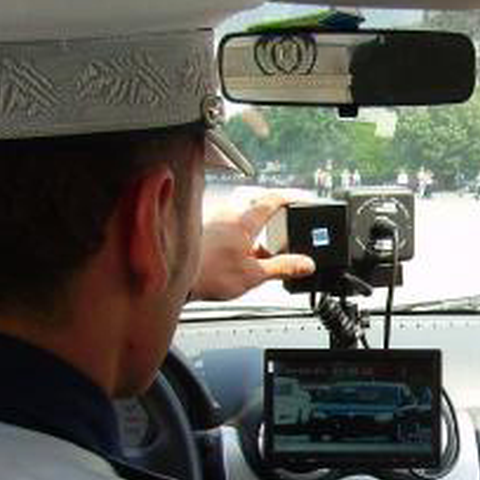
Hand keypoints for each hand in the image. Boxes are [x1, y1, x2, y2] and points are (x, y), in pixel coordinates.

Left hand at [189, 193, 314, 301]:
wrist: (173, 281)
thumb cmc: (208, 275)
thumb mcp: (254, 276)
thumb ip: (283, 268)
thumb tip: (307, 263)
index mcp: (244, 223)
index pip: (271, 201)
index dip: (287, 198)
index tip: (298, 198)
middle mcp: (227, 217)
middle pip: (254, 210)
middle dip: (268, 220)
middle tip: (278, 233)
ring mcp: (212, 224)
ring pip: (239, 222)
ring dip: (250, 235)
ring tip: (256, 255)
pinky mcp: (200, 234)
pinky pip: (224, 230)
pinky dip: (235, 240)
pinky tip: (234, 258)